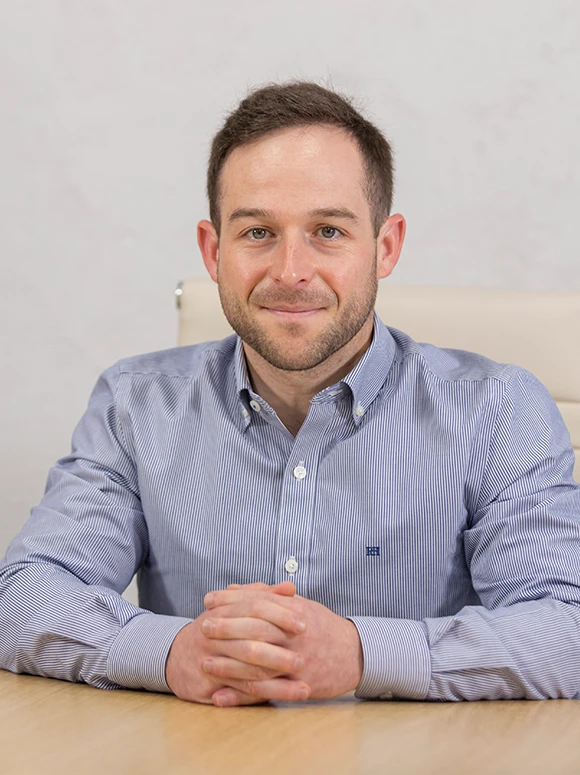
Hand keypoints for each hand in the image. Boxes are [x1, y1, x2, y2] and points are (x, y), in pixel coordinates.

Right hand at [165, 581, 309, 705]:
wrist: (175, 657)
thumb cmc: (214, 630)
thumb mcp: (233, 608)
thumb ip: (263, 596)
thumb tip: (290, 587)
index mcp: (223, 610)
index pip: (254, 608)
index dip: (280, 614)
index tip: (304, 623)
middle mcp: (214, 633)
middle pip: (251, 639)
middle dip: (280, 650)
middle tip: (307, 656)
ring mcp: (210, 659)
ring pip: (248, 670)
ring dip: (278, 680)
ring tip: (305, 687)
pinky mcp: (209, 685)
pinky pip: (241, 692)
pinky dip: (265, 696)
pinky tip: (284, 699)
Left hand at [202, 583, 362, 706]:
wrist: (354, 653)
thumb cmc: (322, 626)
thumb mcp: (298, 604)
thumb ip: (266, 596)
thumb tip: (233, 589)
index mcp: (293, 612)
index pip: (257, 602)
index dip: (231, 601)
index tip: (209, 599)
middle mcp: (294, 636)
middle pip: (255, 630)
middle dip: (226, 628)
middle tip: (202, 627)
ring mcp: (296, 661)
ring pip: (257, 664)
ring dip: (228, 665)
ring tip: (204, 662)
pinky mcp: (297, 686)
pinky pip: (265, 693)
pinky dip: (240, 697)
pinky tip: (219, 697)